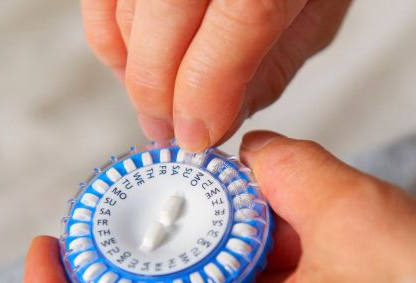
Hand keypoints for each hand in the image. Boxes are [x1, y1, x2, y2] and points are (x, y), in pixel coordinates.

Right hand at [80, 0, 350, 149]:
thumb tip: (215, 122)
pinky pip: (100, 1)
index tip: (197, 137)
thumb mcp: (315, 12)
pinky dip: (110, 39)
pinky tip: (134, 66)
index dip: (207, 94)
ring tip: (157, 105)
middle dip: (160, 95)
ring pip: (124, 16)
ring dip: (135, 74)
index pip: (237, 24)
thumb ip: (269, 69)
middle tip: (169, 132)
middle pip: (164, 25)